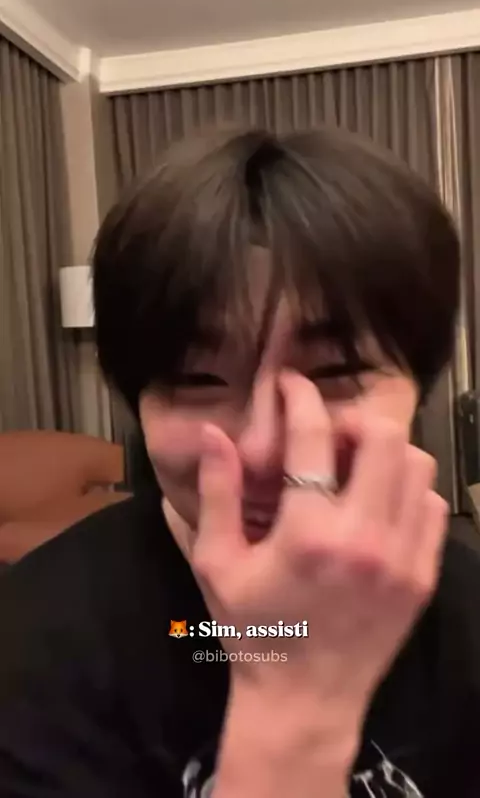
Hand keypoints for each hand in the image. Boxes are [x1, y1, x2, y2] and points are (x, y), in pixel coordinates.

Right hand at [192, 370, 447, 735]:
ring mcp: (402, 559)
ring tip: (352, 469)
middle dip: (352, 420)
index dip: (300, 396)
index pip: (313, 436)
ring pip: (416, 465)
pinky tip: (376, 504)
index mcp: (308, 534)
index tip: (291, 384)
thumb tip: (215, 432)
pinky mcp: (422, 577)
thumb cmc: (254, 633)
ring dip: (383, 453)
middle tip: (328, 435)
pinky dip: (407, 490)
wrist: (305, 703)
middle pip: (383, 437)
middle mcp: (364, 539)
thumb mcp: (218, 564)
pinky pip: (431, 506)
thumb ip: (218, 493)